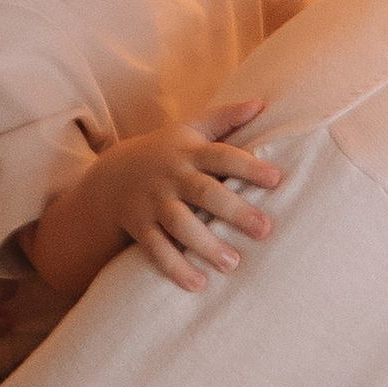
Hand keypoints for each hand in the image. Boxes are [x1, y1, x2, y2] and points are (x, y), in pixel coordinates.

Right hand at [32, 103, 283, 303]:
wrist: (110, 177)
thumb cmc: (164, 153)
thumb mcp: (190, 130)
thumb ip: (225, 117)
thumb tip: (262, 102)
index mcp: (189, 152)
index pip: (222, 156)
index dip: (249, 165)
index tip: (277, 179)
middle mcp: (172, 176)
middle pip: (204, 192)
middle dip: (234, 211)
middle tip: (265, 230)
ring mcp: (153, 202)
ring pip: (179, 223)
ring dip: (204, 244)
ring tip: (232, 264)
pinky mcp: (139, 226)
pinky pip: (155, 249)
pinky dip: (175, 267)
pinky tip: (198, 284)